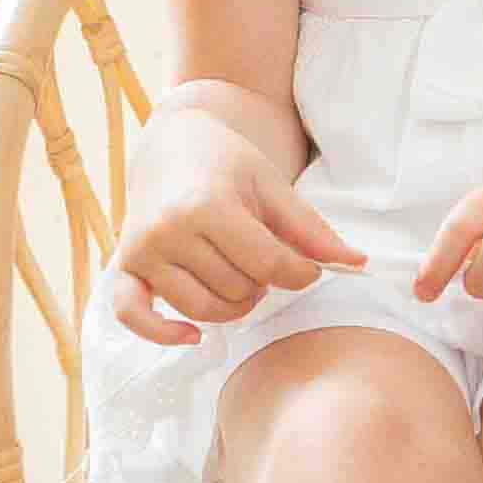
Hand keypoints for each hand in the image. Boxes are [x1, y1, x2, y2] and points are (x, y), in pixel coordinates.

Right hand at [107, 116, 359, 346]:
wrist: (174, 145)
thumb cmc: (229, 165)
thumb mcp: (273, 187)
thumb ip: (311, 229)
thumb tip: (358, 263)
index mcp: (207, 206)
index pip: (269, 265)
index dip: (300, 274)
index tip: (307, 268)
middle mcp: (168, 231)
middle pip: (238, 290)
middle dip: (262, 283)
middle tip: (263, 258)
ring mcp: (142, 252)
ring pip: (203, 310)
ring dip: (232, 304)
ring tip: (241, 276)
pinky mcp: (124, 267)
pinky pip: (133, 316)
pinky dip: (163, 333)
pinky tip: (193, 337)